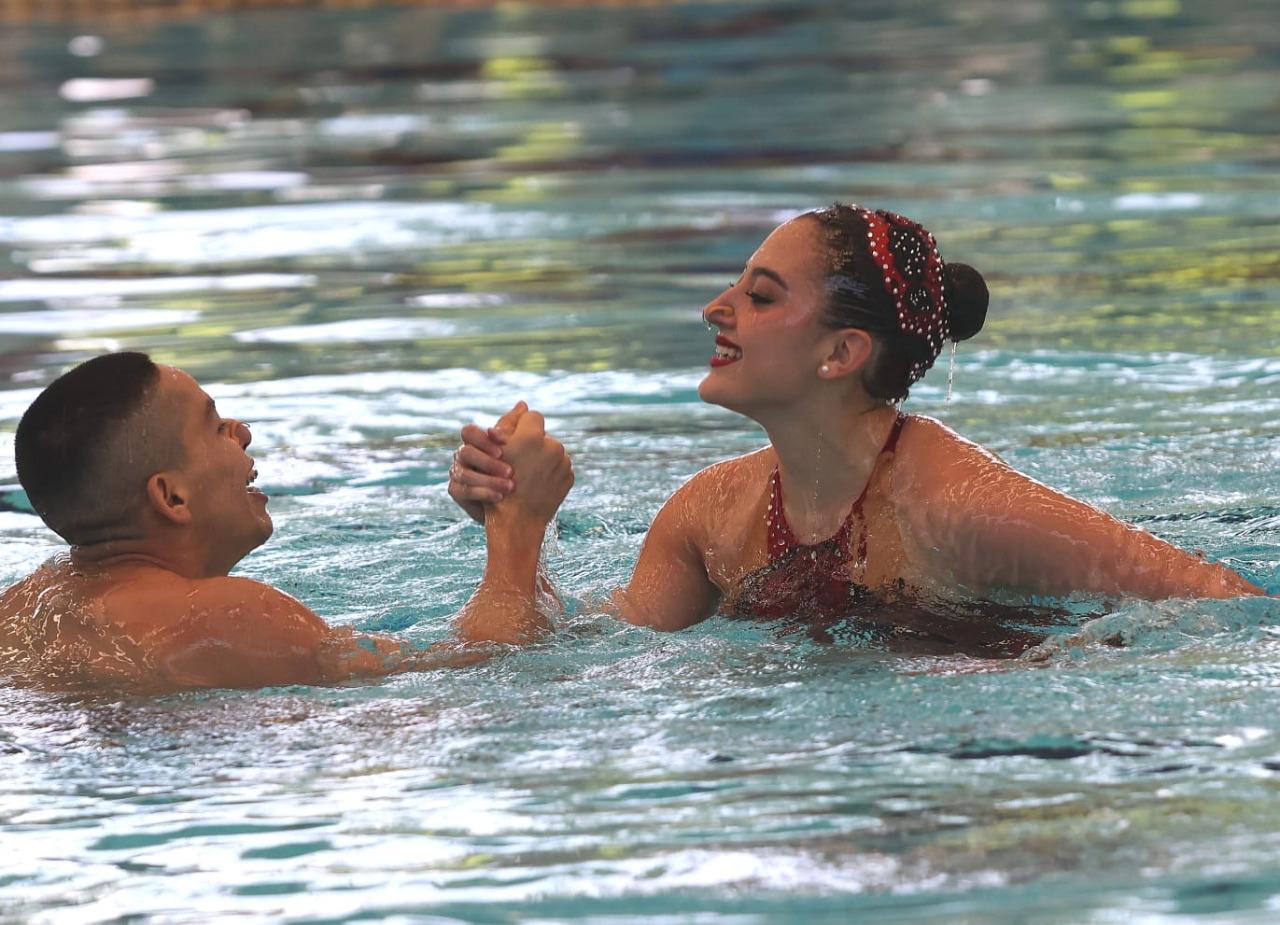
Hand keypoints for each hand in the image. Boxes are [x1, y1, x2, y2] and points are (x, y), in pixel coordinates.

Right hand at [448, 401, 524, 523]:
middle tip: (511, 472)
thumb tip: (523, 404)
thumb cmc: (518, 473)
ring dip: (489, 480)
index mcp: (477, 442)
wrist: (514, 507)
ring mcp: (457, 473)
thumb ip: (518, 429)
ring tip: (510, 487)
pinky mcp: (457, 491)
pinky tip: (500, 497)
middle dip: (488, 462)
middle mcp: (464, 455)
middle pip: (465, 451)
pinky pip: (462, 491)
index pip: (470, 432)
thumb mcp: (520, 450)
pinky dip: (483, 493)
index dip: (484, 439)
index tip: (503, 450)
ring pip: (464, 473)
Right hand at [491, 410, 572, 527]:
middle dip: (533, 445)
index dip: (521, 428)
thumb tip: (523, 403)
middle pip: (543, 436)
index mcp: (532, 436)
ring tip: (527, 475)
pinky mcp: (570, 478)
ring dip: (542, 459)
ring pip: (553, 452)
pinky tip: (537, 484)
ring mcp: (564, 463)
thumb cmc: (497, 482)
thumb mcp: (498, 451)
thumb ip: (510, 425)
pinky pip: (560, 468)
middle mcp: (552, 446)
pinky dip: (550, 473)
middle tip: (520, 461)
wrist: (516, 520)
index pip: (532, 417)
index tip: (513, 441)